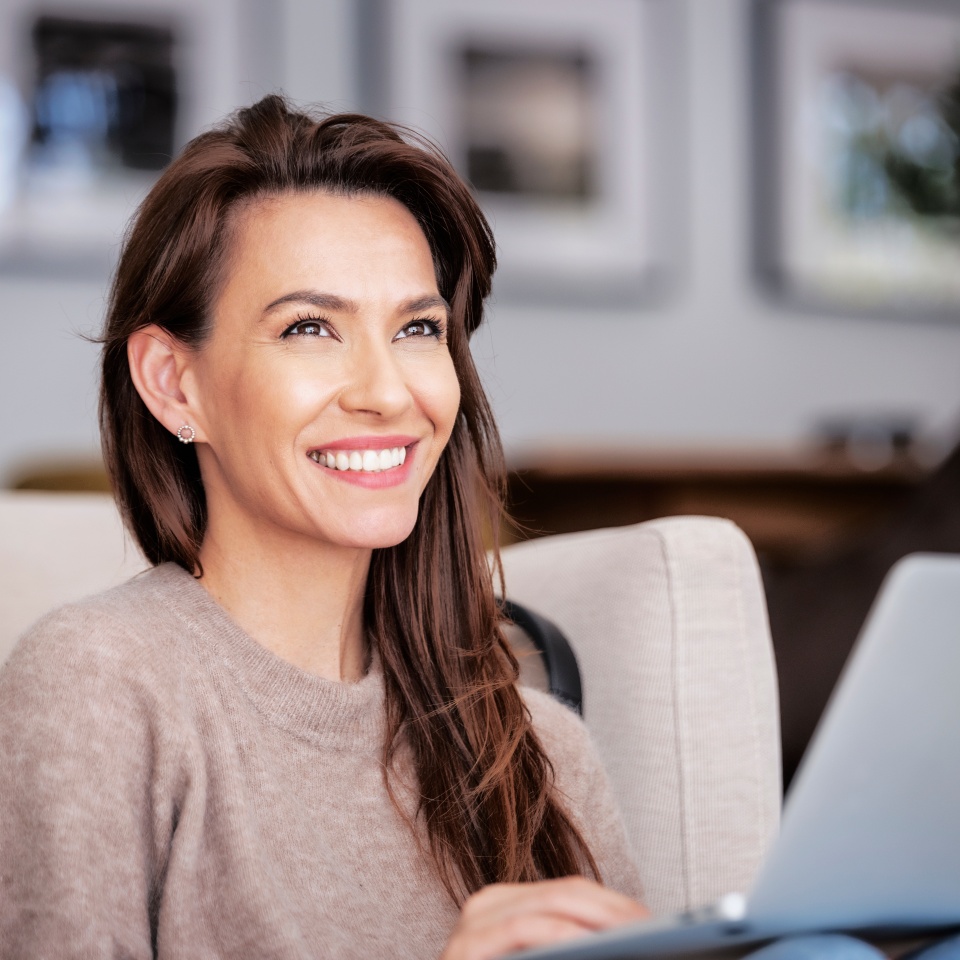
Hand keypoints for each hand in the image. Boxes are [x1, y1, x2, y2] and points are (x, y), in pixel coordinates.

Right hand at [440, 876, 649, 959]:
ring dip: (597, 918)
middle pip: (565, 891)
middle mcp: (487, 904)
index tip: (653, 922)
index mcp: (508, 906)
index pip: (571, 892)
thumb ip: (567, 948)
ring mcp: (472, 924)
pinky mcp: (465, 948)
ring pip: (548, 903)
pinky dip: (562, 935)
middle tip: (654, 925)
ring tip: (635, 933)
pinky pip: (522, 929)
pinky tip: (591, 944)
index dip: (615, 904)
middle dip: (614, 909)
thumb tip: (629, 936)